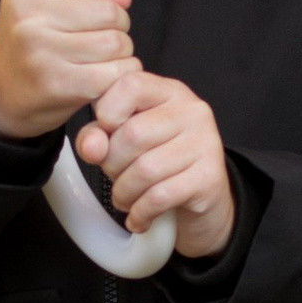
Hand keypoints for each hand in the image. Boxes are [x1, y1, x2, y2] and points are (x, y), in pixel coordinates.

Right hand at [0, 0, 134, 139]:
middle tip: (95, 37)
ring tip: (96, 57)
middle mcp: (30, 21)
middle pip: (110, 11)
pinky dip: (120, 74)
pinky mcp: (61, 84)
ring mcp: (44, 54)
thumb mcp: (46, 1)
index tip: (86, 7)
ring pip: (118, 43)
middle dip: (116, 26)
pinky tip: (101, 76)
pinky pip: (116, 72)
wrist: (4, 95)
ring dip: (119, 53)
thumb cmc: (31, 47)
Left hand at [77, 70, 234, 256]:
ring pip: (145, 170)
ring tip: (124, 199)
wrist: (203, 195)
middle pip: (133, 134)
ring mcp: (205, 143)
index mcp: (169, 91)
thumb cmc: (159, 159)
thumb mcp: (125, 139)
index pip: (131, 84)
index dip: (108, 111)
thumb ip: (97, 135)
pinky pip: (160, 196)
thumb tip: (92, 148)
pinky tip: (138, 218)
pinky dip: (140, 212)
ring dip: (124, 193)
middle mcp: (192, 111)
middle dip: (112, 164)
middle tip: (114, 176)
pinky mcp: (209, 177)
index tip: (106, 134)